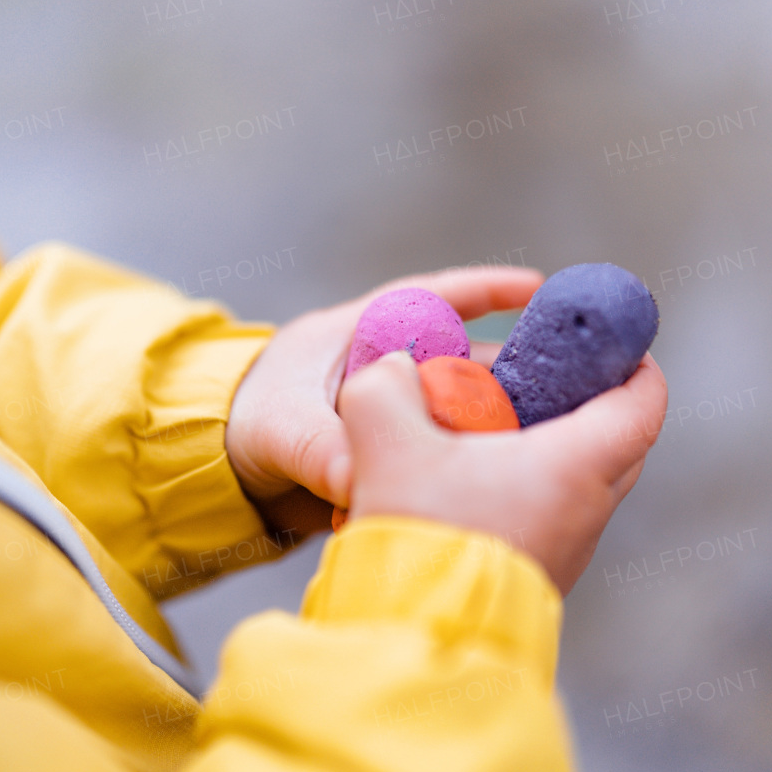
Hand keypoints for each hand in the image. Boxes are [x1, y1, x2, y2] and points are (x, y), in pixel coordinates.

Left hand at [224, 266, 544, 540]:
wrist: (210, 473)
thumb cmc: (239, 425)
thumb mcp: (281, 430)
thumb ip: (323, 451)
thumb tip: (365, 484)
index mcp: (358, 334)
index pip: (432, 299)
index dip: (486, 290)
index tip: (538, 288)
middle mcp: (382, 369)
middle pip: (460, 361)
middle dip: (508, 372)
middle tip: (561, 389)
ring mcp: (387, 413)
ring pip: (456, 409)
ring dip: (491, 424)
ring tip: (543, 440)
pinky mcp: (388, 455)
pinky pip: (438, 451)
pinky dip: (465, 461)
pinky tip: (500, 478)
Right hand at [335, 349, 667, 593]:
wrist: (417, 640)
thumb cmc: (419, 535)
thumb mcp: (382, 442)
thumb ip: (384, 387)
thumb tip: (394, 371)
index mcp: (575, 465)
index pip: (643, 403)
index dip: (636, 364)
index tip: (611, 343)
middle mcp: (588, 509)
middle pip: (617, 440)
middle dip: (586, 401)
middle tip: (538, 374)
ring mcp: (570, 549)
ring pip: (582, 480)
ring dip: (551, 447)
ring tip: (489, 423)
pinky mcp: (542, 575)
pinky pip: (554, 515)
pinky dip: (530, 485)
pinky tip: (471, 479)